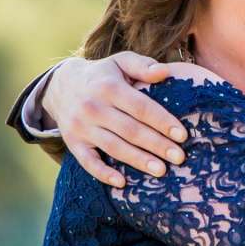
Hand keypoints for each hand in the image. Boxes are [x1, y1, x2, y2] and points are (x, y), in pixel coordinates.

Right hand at [45, 52, 196, 188]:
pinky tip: (122, 183)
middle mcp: (93, 107)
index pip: (140, 107)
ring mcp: (81, 127)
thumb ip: (143, 66)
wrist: (62, 86)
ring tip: (161, 171)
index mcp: (109, 87)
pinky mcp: (73, 143)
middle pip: (130, 130)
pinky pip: (87, 162)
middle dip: (157, 145)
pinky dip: (103, 174)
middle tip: (179, 157)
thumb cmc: (103, 75)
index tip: (183, 135)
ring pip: (113, 147)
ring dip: (138, 161)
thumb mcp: (120, 62)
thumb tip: (165, 72)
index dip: (162, 122)